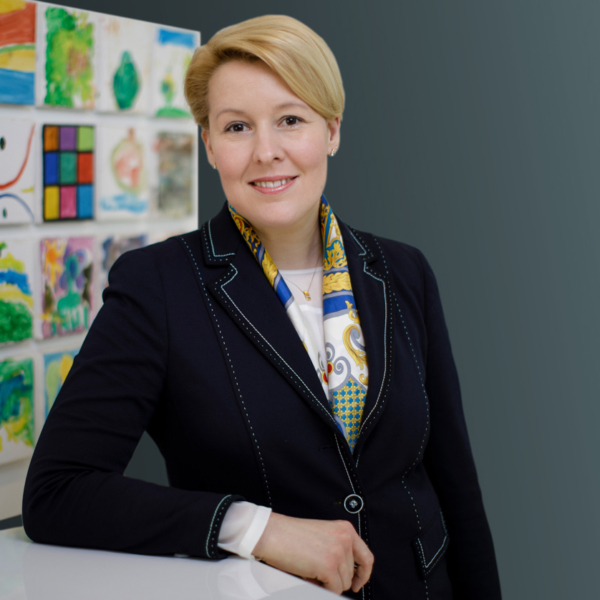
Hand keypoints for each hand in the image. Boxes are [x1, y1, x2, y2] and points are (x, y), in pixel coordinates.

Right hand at [252, 512, 373, 595]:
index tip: (358, 582)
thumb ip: (338, 547)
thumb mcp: (323, 535)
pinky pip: (333, 590)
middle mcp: (345, 539)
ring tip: (310, 569)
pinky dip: (320, 588)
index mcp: (345, 529)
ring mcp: (338, 553)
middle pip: (351, 574)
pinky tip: (309, 575)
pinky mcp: (328, 566)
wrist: (272, 534)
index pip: (366, 557)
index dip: (363, 574)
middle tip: (317, 571)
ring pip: (342, 584)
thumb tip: (349, 573)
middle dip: (336, 579)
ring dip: (326, 583)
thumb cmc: (291, 535)